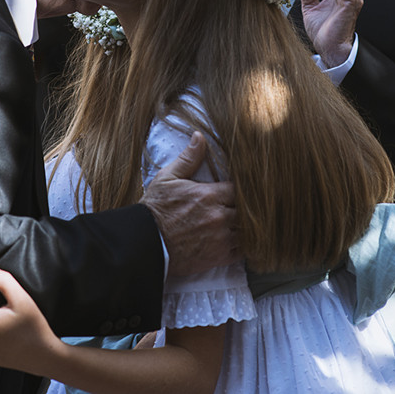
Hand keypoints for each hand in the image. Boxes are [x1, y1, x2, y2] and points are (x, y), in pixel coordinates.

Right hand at [140, 132, 238, 276]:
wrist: (145, 243)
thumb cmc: (155, 209)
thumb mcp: (168, 178)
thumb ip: (188, 158)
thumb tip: (200, 137)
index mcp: (209, 195)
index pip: (240, 188)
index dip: (243, 188)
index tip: (243, 188)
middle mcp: (219, 216)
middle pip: (249, 210)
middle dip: (249, 207)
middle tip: (248, 205)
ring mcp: (221, 238)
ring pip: (249, 230)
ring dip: (248, 226)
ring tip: (247, 222)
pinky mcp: (219, 256)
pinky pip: (243, 250)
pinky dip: (245, 245)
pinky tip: (242, 239)